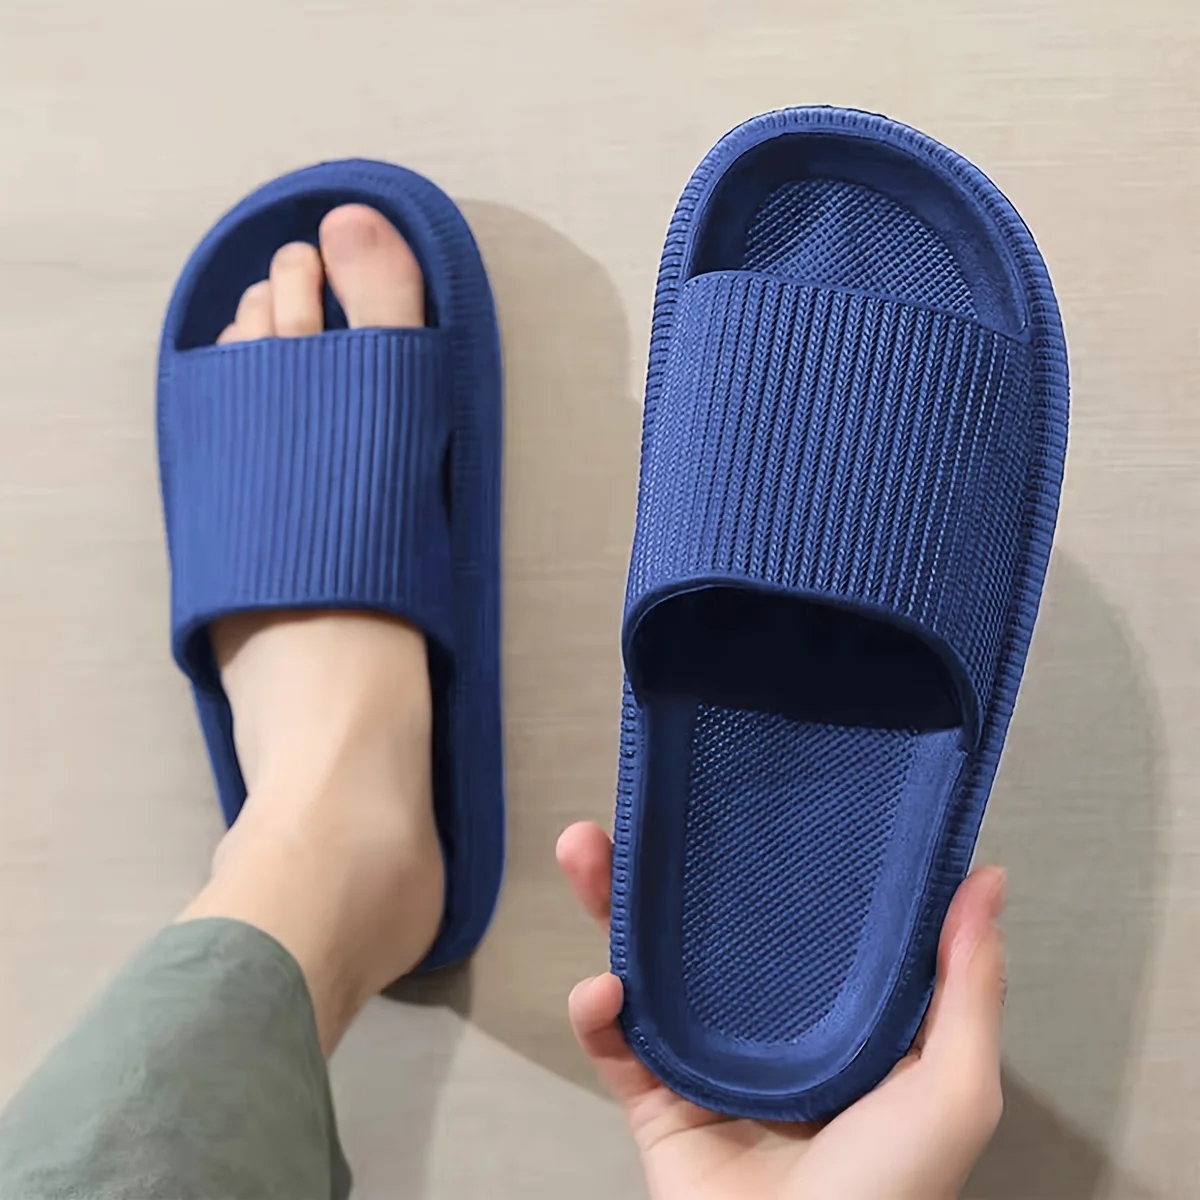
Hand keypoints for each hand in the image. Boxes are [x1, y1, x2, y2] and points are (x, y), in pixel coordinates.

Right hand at [557, 822, 1005, 1199]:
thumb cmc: (891, 1198)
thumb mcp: (950, 1090)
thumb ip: (968, 988)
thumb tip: (986, 878)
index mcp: (836, 1016)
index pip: (800, 916)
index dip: (773, 856)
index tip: (750, 794)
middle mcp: (767, 1028)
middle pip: (707, 928)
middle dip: (668, 869)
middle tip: (639, 813)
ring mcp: (708, 1062)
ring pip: (648, 966)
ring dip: (611, 907)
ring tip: (585, 851)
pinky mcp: (657, 1101)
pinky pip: (613, 1044)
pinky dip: (595, 1013)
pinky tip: (602, 991)